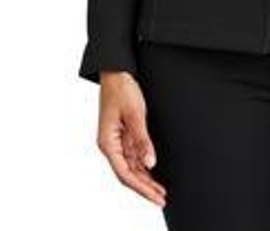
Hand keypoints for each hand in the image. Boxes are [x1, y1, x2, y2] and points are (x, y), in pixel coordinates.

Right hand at [96, 70, 166, 206]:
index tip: (156, 196)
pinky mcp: (122, 135)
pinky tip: (152, 174)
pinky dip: (143, 166)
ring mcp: (116, 141)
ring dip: (145, 179)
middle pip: (128, 174)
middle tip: (161, 198)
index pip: (125, 173)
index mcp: (108, 143)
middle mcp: (110, 145)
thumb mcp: (135, 114)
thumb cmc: (121, 89)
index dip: (141, 188)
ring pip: (131, 167)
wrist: (116, 71)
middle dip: (145, 188)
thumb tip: (150, 162)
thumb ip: (142, 139)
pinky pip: (132, 156)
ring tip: (160, 190)